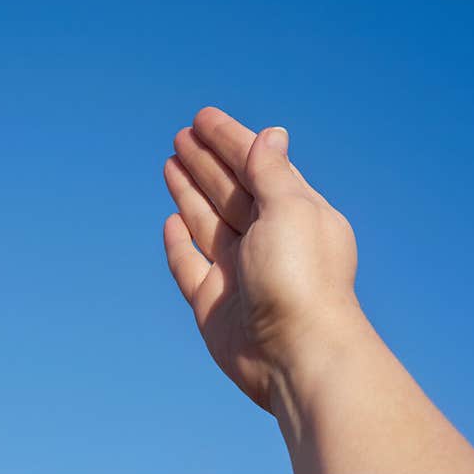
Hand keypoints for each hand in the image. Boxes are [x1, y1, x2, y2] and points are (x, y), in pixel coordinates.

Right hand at [163, 107, 358, 410]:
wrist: (295, 356)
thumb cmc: (302, 279)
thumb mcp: (291, 210)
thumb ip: (272, 172)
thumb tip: (271, 134)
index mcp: (294, 214)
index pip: (257, 165)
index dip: (230, 140)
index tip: (203, 117)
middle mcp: (267, 241)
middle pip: (229, 191)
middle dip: (206, 161)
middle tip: (181, 135)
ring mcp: (238, 273)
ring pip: (208, 222)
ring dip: (190, 191)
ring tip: (171, 163)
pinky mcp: (214, 303)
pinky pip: (191, 264)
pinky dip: (180, 242)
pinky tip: (170, 220)